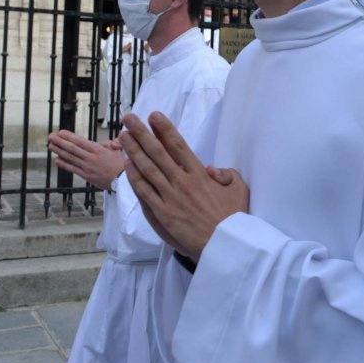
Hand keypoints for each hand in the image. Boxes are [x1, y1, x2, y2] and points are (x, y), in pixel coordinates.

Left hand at [48, 130, 124, 189]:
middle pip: (72, 148)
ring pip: (70, 158)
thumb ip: (110, 143)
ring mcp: (87, 167)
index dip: (69, 136)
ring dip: (59, 151)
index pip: (80, 141)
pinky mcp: (86, 176)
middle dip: (60, 141)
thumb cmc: (122, 165)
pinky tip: (57, 160)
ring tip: (50, 146)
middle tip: (50, 136)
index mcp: (99, 150)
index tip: (60, 132)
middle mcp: (91, 158)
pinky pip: (72, 169)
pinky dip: (64, 164)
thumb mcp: (119, 150)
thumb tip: (105, 142)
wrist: (124, 181)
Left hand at [119, 112, 249, 260]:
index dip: (165, 129)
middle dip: (142, 133)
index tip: (154, 116)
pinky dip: (134, 177)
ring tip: (124, 136)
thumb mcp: (240, 190)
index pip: (178, 145)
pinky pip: (144, 191)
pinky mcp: (162, 213)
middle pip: (158, 152)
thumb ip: (227, 174)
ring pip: (147, 169)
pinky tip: (127, 165)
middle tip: (129, 118)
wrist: (223, 246)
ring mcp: (170, 197)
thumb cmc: (233, 219)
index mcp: (200, 174)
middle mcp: (182, 181)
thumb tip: (212, 168)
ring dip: (134, 150)